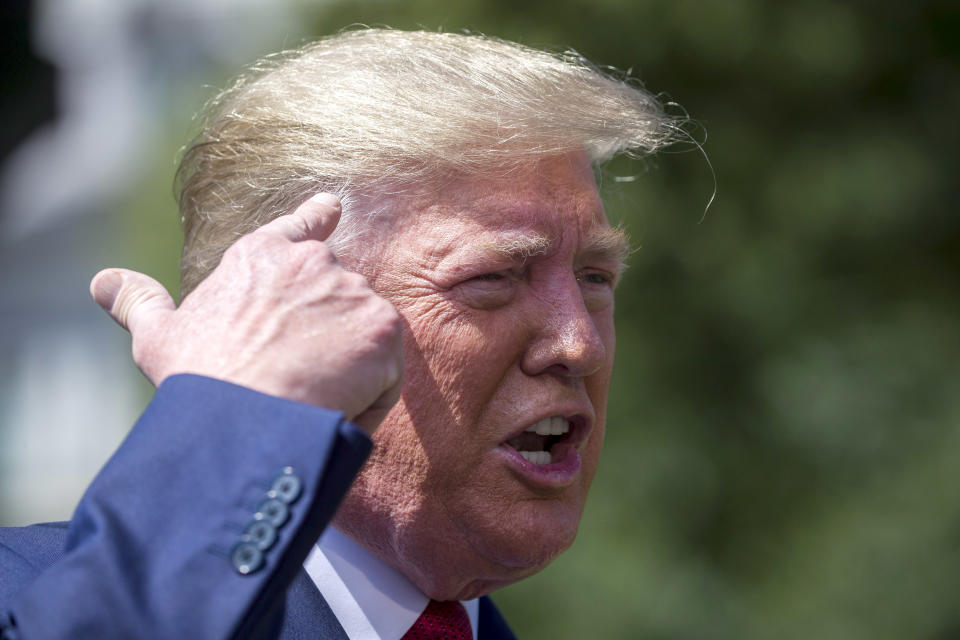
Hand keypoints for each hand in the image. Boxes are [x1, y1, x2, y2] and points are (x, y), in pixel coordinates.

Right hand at [89, 193, 402, 434]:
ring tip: (307, 401)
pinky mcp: (384, 326)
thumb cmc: (198, 380)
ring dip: (347, 369)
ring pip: (364, 336)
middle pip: (337, 298)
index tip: (333, 206)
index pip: (298, 228)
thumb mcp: (158, 337)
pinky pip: (387, 370)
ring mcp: (352, 291)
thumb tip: (102, 280)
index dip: (317, 218)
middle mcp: (313, 261)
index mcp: (261, 256)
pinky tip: (335, 411)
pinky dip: (370, 396)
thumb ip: (140, 302)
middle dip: (327, 335)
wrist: (243, 419)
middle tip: (294, 379)